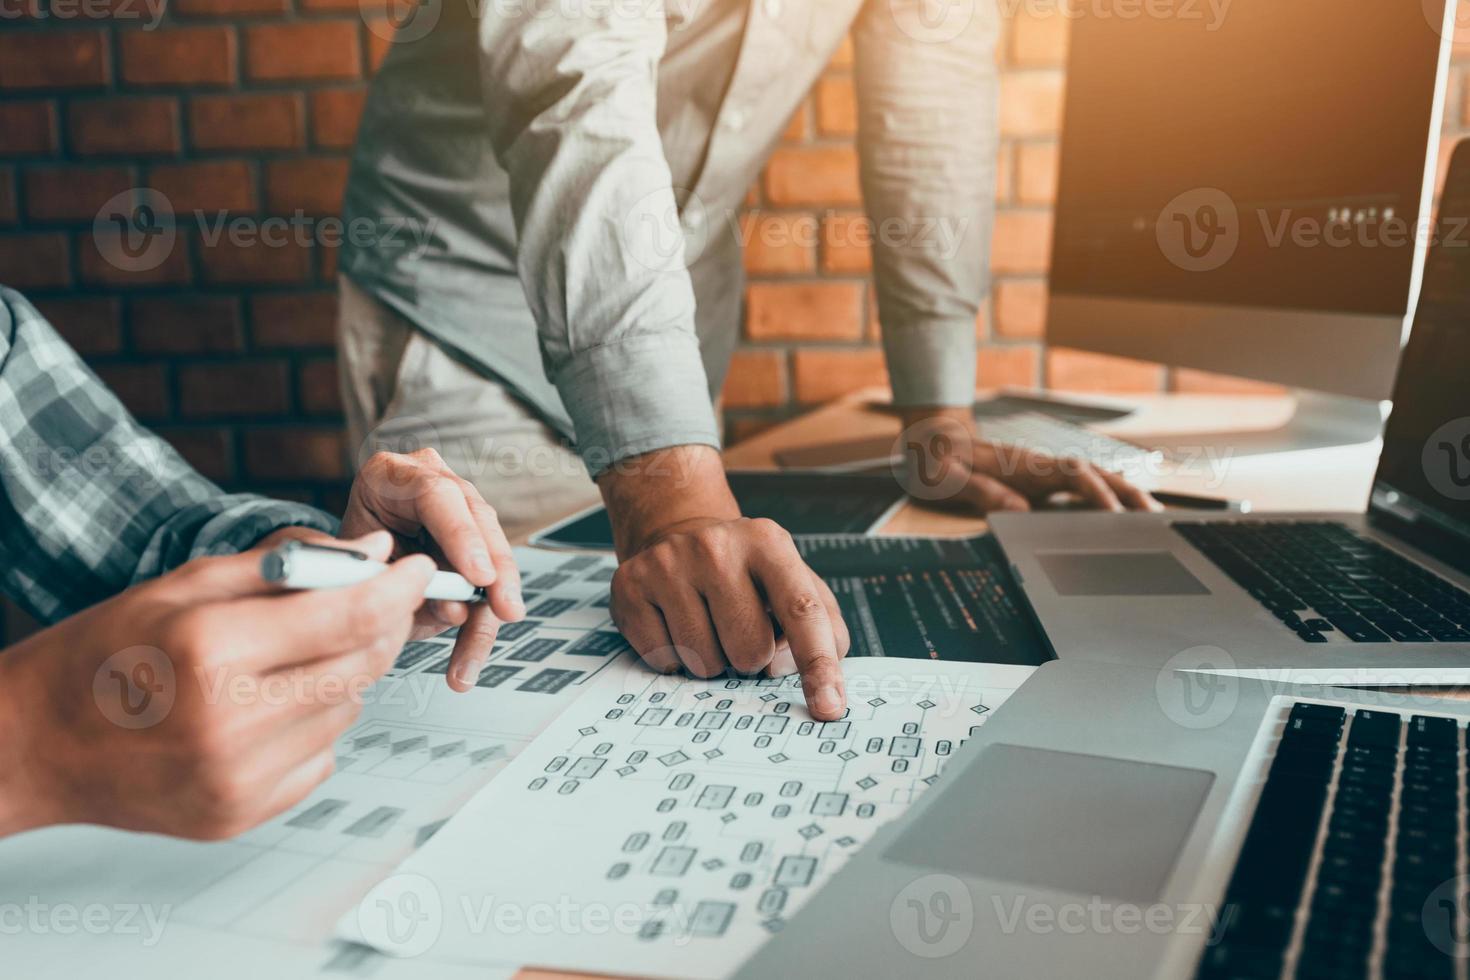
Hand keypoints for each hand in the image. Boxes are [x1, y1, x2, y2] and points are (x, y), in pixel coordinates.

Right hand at [0, 537, 435, 839]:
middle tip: (370, 603)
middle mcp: (228, 722)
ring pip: (348, 709)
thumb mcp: (186, 584)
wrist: (36, 744)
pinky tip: (263, 710)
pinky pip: (322, 757)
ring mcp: (237, 778)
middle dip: (380, 626)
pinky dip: (312, 726)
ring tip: (282, 662)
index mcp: (211, 651)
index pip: (351, 617)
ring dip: (340, 676)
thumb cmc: (104, 654)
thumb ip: (286, 564)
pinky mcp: (241, 814)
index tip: (418, 568)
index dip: (399, 588)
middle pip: (362, 665)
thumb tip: (372, 555)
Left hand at [340, 448, 524, 691]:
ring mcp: (457, 514)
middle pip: (478, 522)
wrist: (342, 565)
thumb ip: (396, 579)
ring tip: (470, 657)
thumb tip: (453, 608)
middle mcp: (433, 485)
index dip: (462, 536)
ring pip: (489, 559)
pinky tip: (467, 660)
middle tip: (503, 610)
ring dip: (487, 612)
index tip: (478, 576)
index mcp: (391, 475)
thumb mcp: (352, 565)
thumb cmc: (341, 558)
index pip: (437, 495)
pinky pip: (484, 589)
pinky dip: (476, 629)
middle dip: (496, 574)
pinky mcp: (470, 551)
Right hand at [599, 446, 851, 720]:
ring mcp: (669, 564)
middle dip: (750, 657)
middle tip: (738, 630)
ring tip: (707, 625)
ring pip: (704, 663)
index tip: (828, 708)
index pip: (803, 611)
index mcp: (769, 543)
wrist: (678, 532)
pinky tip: (676, 625)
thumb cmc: (747, 573)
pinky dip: (675, 658)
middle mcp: (716, 547)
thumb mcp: (796, 582)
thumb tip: (802, 677)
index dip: (818, 665)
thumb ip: (823, 629)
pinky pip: (663, 661)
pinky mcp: (631, 586)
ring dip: (711, 660)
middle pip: (750, 650)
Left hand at [898, 408, 1161, 512]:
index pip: (1071, 473)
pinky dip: (1107, 498)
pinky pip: (1081, 488)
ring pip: (1093, 479)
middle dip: (1126, 493)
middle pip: (1094, 473)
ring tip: (1154, 519)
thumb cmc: (935, 462)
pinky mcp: (1041, 482)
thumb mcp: (945, 478)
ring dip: (1123, 495)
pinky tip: (1124, 515)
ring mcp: (1043, 472)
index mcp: (1022, 465)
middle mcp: (1040, 465)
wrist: (931, 440)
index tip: (1113, 514)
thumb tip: (1018, 510)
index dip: (1095, 490)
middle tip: (1156, 518)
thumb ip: (979, 490)